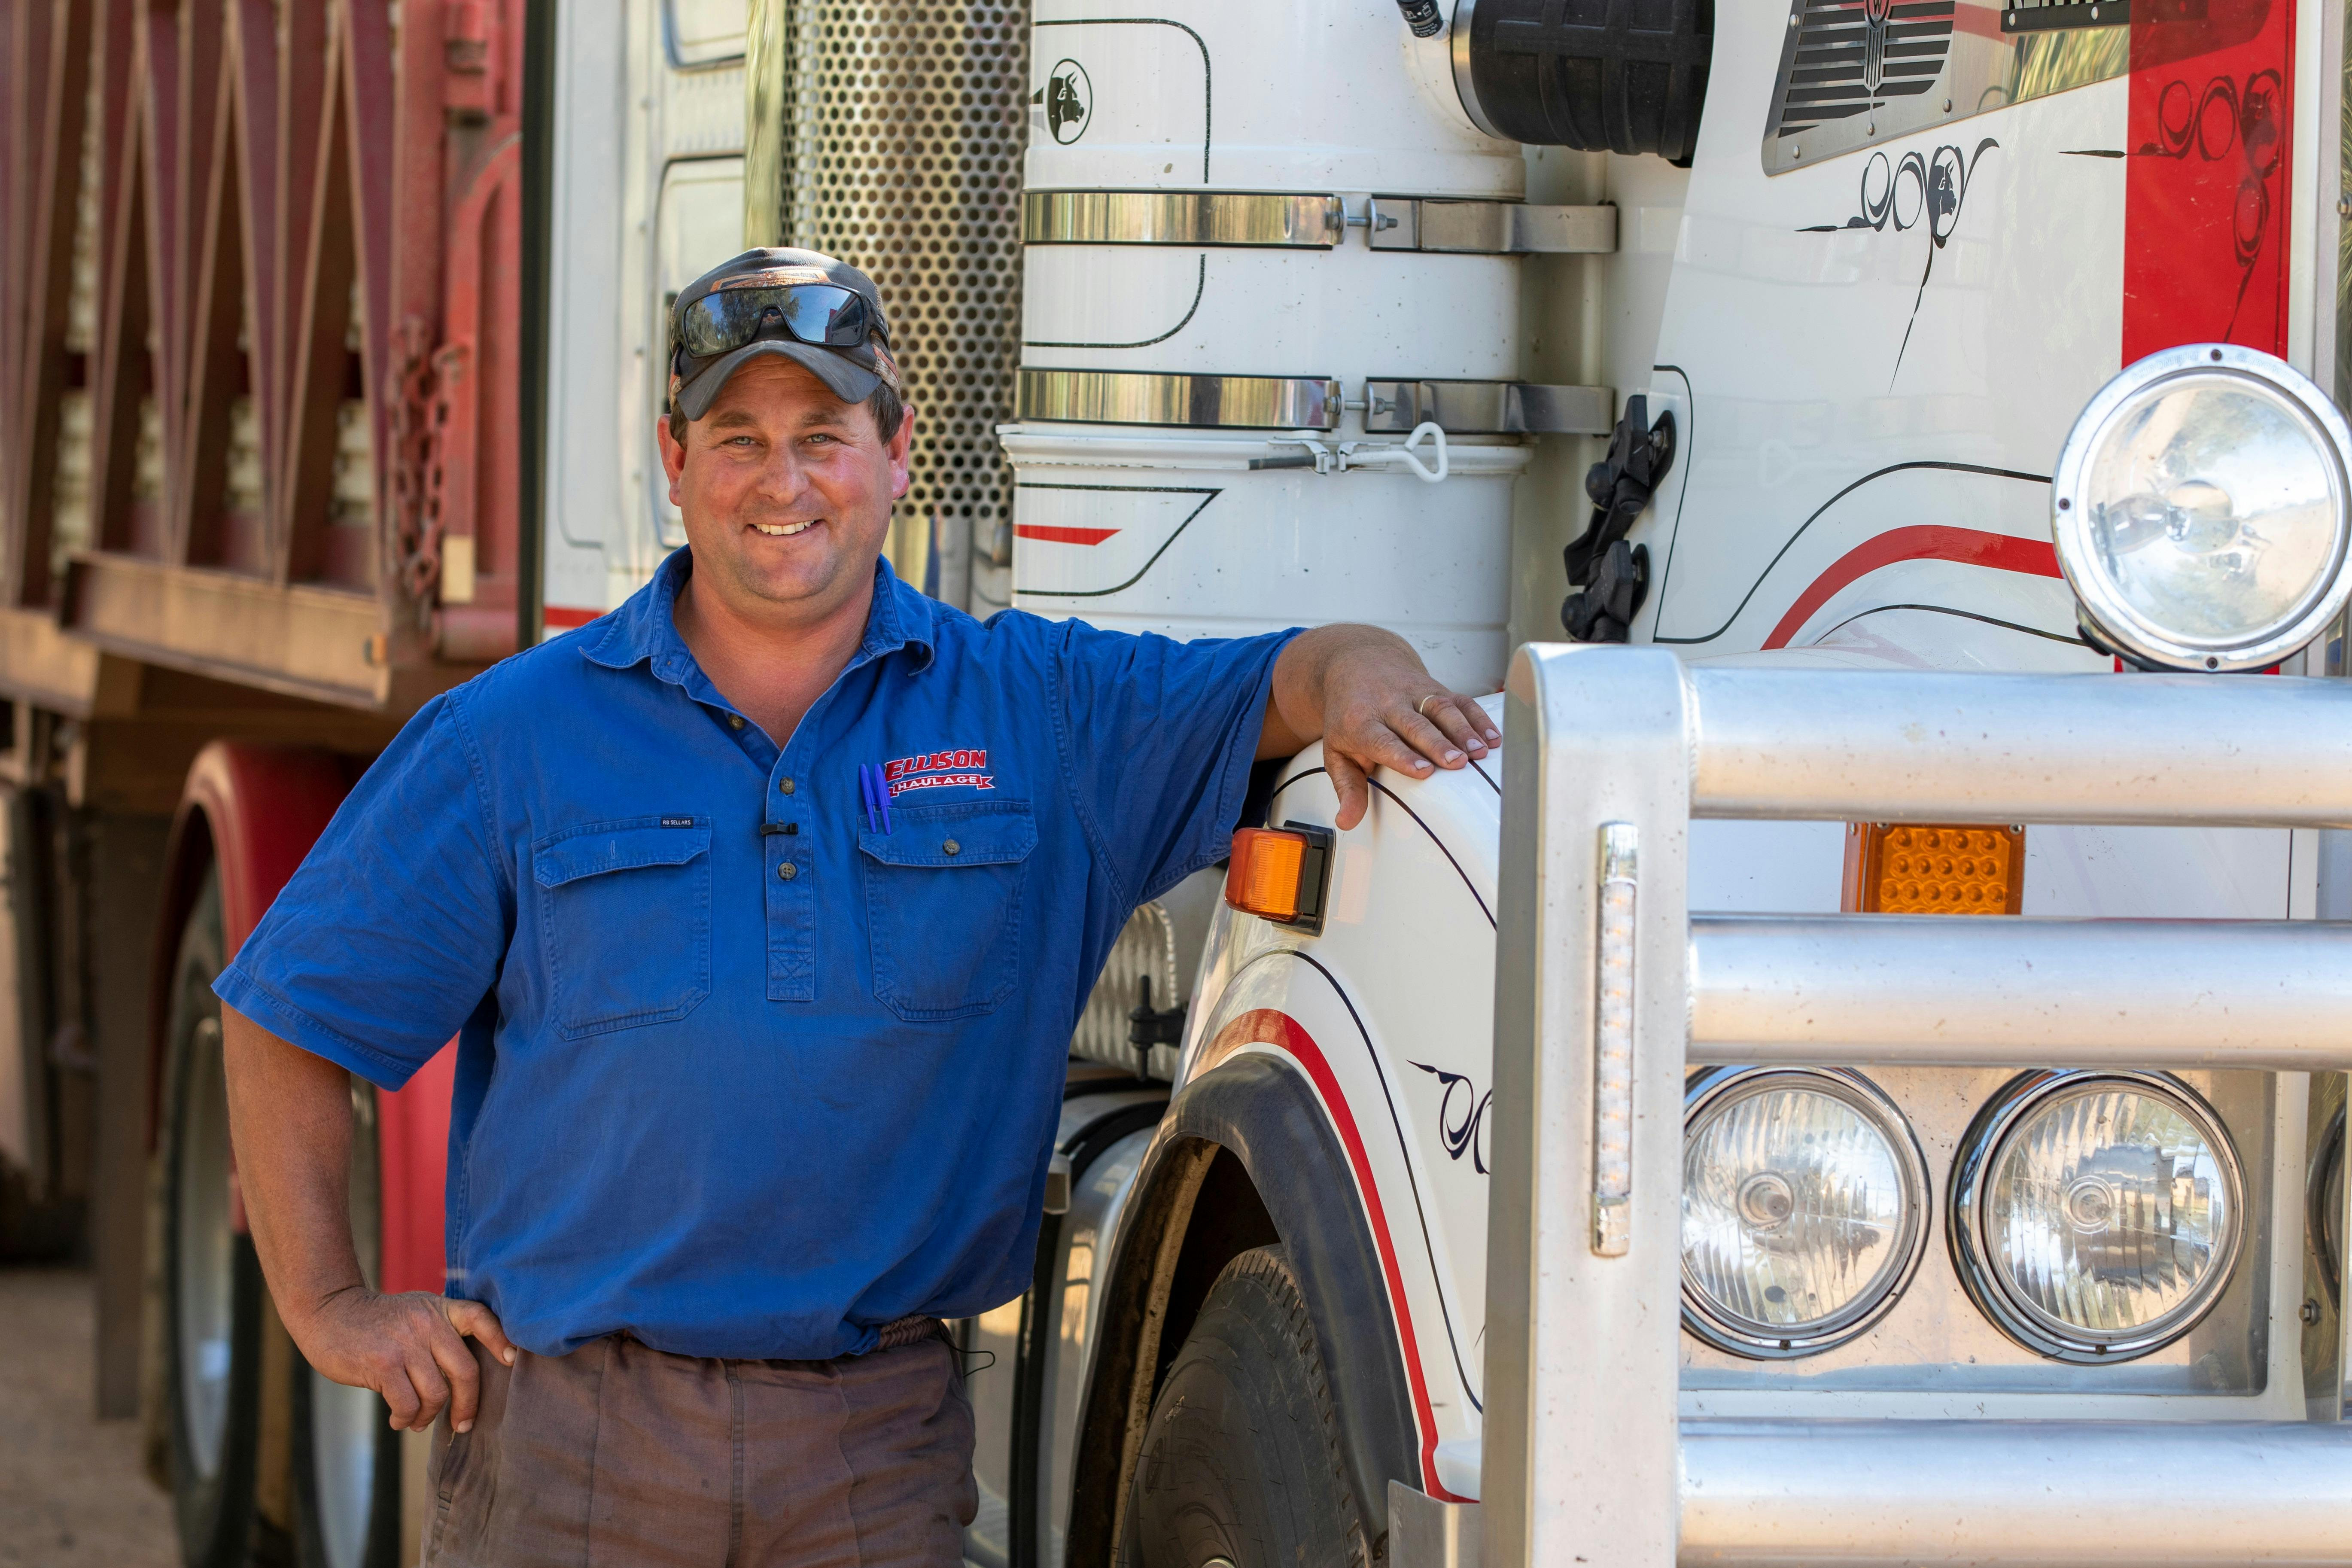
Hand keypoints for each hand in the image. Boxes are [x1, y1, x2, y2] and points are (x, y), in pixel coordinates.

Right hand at [292, 1288, 516, 1433]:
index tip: (511, 1360)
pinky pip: (407, 1403)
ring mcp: (405, 1344)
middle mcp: (427, 1324)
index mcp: (440, 1309)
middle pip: (465, 1370)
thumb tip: (467, 1380)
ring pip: (436, 1393)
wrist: (329, 1312)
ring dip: (430, 1416)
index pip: (481, 1318)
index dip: (501, 1339)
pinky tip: (399, 1420)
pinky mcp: (382, 1364)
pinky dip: (406, 1418)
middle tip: (463, 1424)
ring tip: (417, 1421)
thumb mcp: (416, 1312)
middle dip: (468, 1405)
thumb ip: (441, 1333)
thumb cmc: (378, 1322)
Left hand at [1264, 625, 1500, 830]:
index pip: (1383, 740)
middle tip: (1457, 762)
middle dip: (1438, 743)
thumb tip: (1346, 822)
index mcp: (1361, 722)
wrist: (1356, 664)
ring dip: (1463, 729)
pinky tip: (1494, 737)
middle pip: (1416, 724)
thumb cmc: (1349, 717)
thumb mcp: (1337, 752)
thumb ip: (1347, 787)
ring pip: (1441, 708)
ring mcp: (1414, 692)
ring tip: (1480, 752)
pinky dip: (1478, 717)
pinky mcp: (1436, 686)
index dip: (1403, 755)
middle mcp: (1389, 704)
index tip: (1423, 771)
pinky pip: (1460, 699)